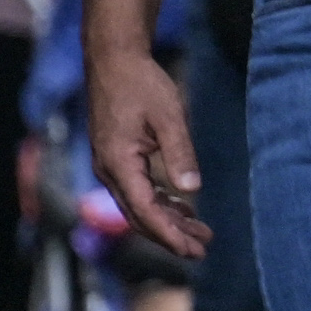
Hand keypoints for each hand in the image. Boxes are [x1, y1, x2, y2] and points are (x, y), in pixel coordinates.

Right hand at [91, 40, 209, 260]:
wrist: (113, 60)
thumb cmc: (141, 83)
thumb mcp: (168, 115)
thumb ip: (180, 153)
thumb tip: (192, 190)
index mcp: (119, 164)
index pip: (145, 211)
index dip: (169, 234)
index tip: (193, 250)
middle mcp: (109, 170)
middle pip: (140, 216)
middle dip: (170, 236)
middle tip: (202, 250)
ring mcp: (110, 165)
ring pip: (139, 205)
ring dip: (168, 220)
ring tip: (200, 233)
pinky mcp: (116, 158)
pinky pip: (137, 190)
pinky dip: (160, 202)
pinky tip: (183, 207)